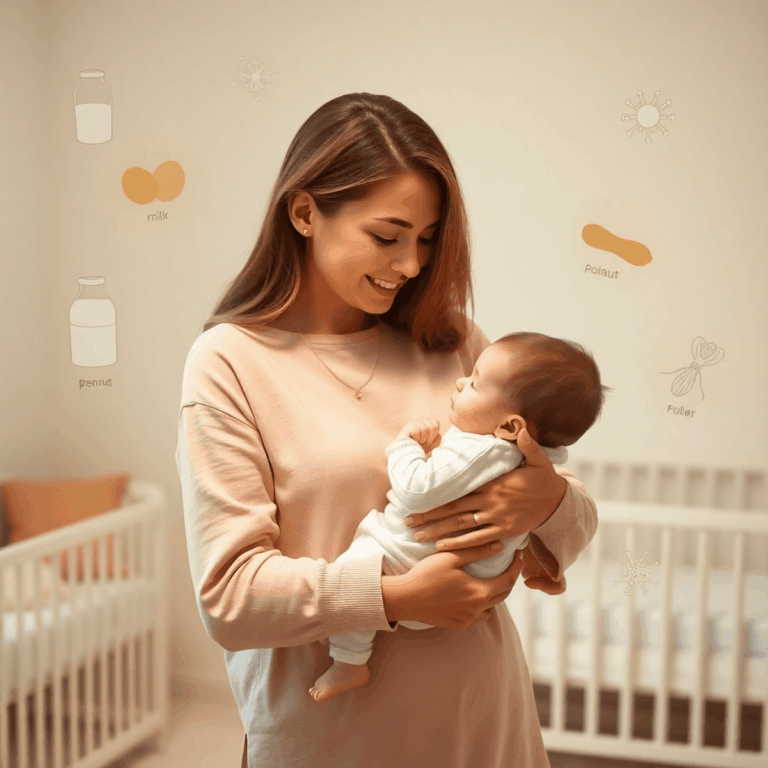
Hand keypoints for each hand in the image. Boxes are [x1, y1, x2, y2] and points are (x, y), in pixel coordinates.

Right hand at [397, 419, 441, 452]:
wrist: (409, 458)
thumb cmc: (420, 450)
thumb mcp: (432, 444)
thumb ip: (438, 437)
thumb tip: (440, 433)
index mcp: (425, 423)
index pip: (435, 423)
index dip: (434, 434)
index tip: (428, 441)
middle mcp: (418, 421)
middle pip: (432, 425)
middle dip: (429, 438)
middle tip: (422, 443)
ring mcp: (411, 423)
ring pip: (425, 428)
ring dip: (422, 439)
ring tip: (417, 442)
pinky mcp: (406, 427)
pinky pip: (416, 430)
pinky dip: (416, 438)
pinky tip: (412, 441)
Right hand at [397, 545, 526, 628]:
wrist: (405, 599)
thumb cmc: (426, 574)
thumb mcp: (451, 558)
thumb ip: (477, 551)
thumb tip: (500, 545)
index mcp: (479, 592)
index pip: (508, 579)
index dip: (516, 567)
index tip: (519, 555)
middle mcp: (478, 609)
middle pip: (503, 594)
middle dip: (509, 579)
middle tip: (509, 565)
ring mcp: (468, 620)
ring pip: (492, 608)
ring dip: (496, 594)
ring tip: (493, 580)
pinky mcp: (458, 625)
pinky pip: (479, 617)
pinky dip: (483, 606)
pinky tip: (477, 596)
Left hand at [404, 429, 567, 549]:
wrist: (560, 502)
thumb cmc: (543, 478)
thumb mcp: (537, 458)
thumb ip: (526, 444)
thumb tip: (520, 426)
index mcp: (492, 483)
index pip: (458, 490)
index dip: (436, 495)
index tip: (416, 498)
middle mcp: (491, 501)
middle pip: (453, 510)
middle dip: (428, 517)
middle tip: (406, 521)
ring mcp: (497, 518)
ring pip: (462, 527)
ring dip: (438, 533)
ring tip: (417, 537)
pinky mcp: (504, 531)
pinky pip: (478, 539)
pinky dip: (460, 544)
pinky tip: (442, 548)